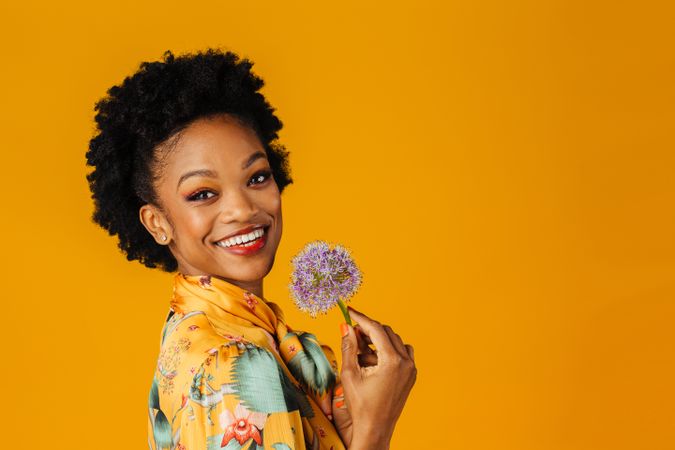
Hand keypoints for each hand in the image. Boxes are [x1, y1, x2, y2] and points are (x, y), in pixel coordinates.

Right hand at [336, 307, 416, 448]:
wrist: (375, 430)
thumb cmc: (361, 406)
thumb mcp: (350, 374)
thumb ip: (349, 347)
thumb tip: (346, 327)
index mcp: (392, 361)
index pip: (376, 329)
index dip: (361, 318)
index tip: (349, 311)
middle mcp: (406, 363)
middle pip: (387, 332)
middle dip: (369, 329)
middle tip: (352, 332)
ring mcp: (411, 370)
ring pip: (396, 341)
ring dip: (379, 340)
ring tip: (361, 349)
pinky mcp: (411, 376)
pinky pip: (402, 353)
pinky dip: (389, 350)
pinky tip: (374, 359)